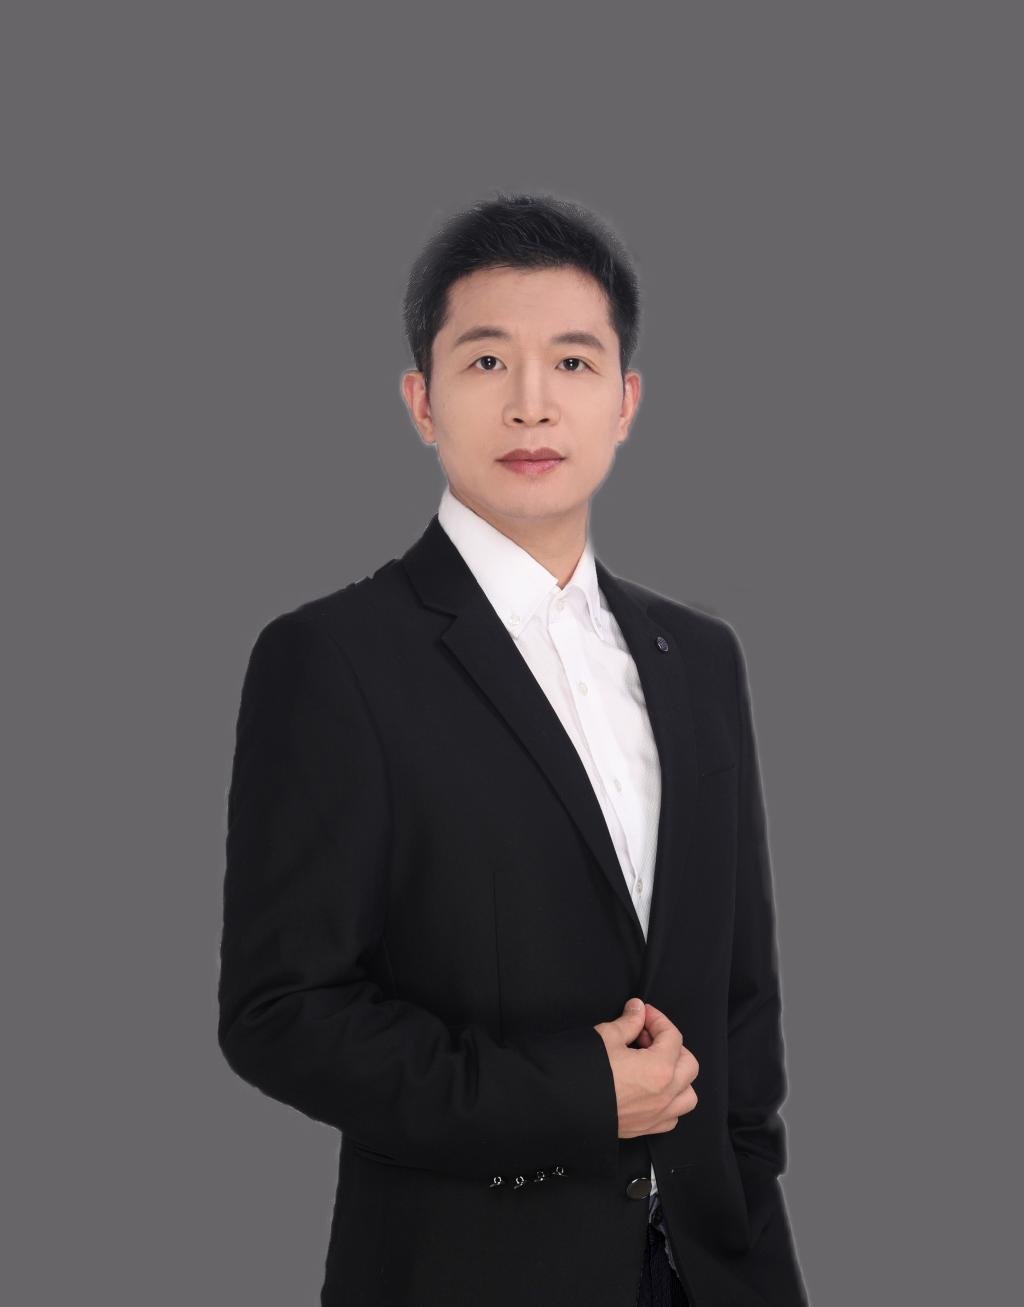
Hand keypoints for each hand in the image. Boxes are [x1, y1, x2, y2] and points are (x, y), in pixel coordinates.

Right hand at [593, 999, 698, 1139]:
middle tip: (647, 1037)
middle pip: (688, 1064)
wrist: (563, 1106)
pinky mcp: (645, 1128)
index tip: (643, 1014)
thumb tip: (637, 1010)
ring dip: (677, 1077)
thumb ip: (628, 1022)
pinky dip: (669, 1102)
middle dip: (672, 1046)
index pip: (673, 1036)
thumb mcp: (606, 1037)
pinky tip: (650, 1090)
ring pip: (687, 1095)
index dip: (658, 1019)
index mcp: (659, 1069)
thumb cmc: (584, 1073)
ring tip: (655, 1065)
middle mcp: (665, 1095)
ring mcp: (657, 1115)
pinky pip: (672, 1117)